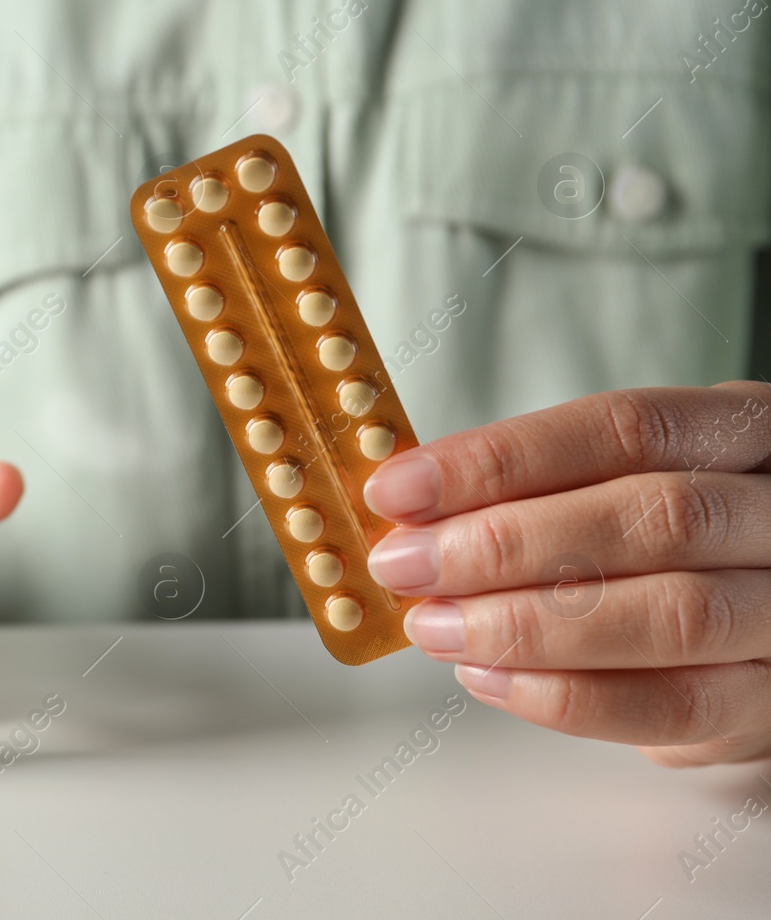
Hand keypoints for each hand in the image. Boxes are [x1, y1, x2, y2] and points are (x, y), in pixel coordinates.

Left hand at [364, 382, 770, 767]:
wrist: (766, 633)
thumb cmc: (672, 546)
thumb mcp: (623, 486)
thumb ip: (538, 491)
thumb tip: (411, 514)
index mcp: (742, 434)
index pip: (622, 429)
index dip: (500, 458)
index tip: (401, 487)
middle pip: (653, 517)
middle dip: (506, 543)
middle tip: (406, 564)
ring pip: (674, 614)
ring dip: (530, 625)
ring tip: (437, 627)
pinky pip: (678, 706)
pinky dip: (569, 697)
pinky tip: (490, 678)